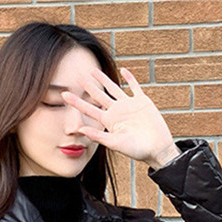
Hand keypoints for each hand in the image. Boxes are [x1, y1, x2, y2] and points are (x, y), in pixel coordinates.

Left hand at [61, 67, 178, 166]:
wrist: (157, 149)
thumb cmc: (137, 150)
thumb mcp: (115, 143)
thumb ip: (98, 136)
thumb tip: (79, 129)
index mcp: (109, 122)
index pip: (89, 109)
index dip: (76, 102)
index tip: (64, 94)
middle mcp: (117, 112)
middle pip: (99, 96)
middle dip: (88, 87)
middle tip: (77, 76)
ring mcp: (129, 106)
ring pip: (114, 89)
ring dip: (104, 80)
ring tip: (93, 71)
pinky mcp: (142, 102)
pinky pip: (135, 87)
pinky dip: (130, 78)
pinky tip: (123, 70)